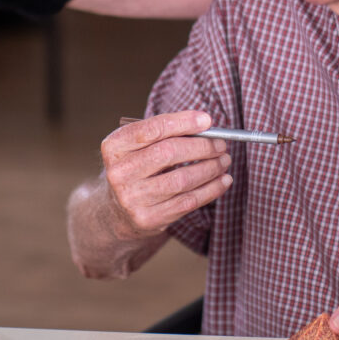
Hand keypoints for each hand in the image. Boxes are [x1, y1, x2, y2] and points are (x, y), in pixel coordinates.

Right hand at [101, 111, 232, 236]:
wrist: (117, 212)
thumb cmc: (136, 169)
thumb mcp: (138, 147)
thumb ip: (165, 133)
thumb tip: (205, 124)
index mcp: (114, 147)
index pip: (152, 129)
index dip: (183, 122)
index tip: (207, 120)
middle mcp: (119, 173)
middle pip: (168, 153)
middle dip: (202, 146)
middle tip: (221, 144)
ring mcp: (132, 198)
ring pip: (182, 179)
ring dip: (210, 168)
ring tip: (224, 160)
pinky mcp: (148, 219)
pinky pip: (188, 202)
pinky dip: (211, 189)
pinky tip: (223, 181)